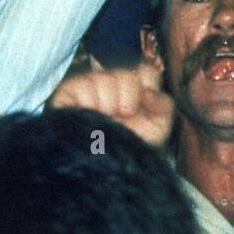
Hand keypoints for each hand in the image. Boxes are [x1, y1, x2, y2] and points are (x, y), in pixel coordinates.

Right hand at [47, 61, 173, 148]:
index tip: (144, 102)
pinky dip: (90, 103)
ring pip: (105, 78)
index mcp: (134, 91)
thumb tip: (149, 90)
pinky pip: (85, 85)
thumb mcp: (156, 129)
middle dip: (128, 98)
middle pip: (127, 74)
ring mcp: (91, 85)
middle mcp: (113, 85)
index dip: (147, 82)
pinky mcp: (69, 90)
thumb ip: (163, 105)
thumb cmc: (125, 146)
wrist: (97, 163)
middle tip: (122, 115)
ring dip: (108, 103)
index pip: (146, 70)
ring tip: (103, 118)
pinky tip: (88, 114)